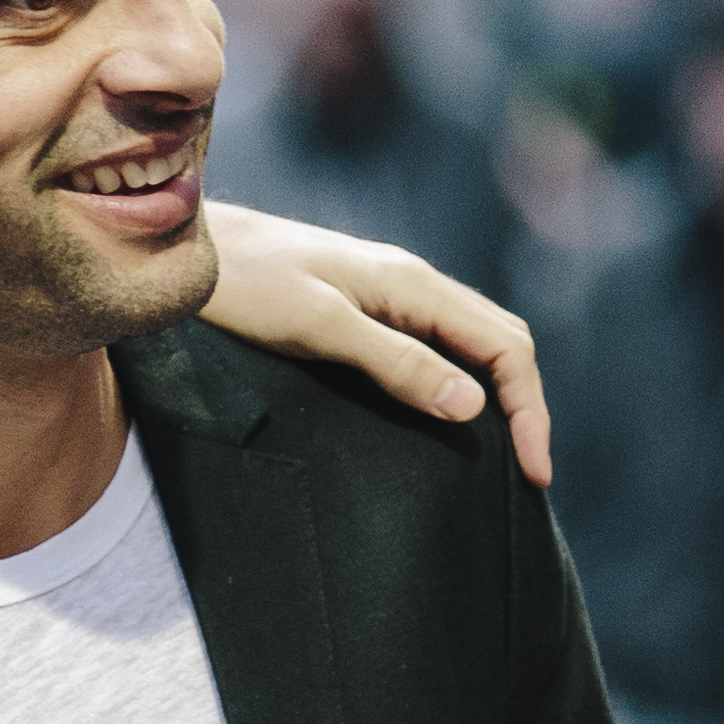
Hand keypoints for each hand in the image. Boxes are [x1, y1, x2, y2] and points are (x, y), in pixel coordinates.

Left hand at [196, 201, 554, 486]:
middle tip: (529, 476)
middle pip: (500, 342)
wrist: (190, 246)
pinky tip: (448, 417)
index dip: (530, 410)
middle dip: (527, 406)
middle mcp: (413, 285)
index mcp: (413, 285)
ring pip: (472, 344)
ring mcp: (390, 295)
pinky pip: (436, 346)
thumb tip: (471, 405)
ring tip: (504, 456)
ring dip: (499, 396)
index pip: (505, 345)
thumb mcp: (317, 326)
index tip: (534, 473)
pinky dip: (460, 384)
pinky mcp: (364, 309)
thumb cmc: (241, 283)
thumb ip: (393, 361)